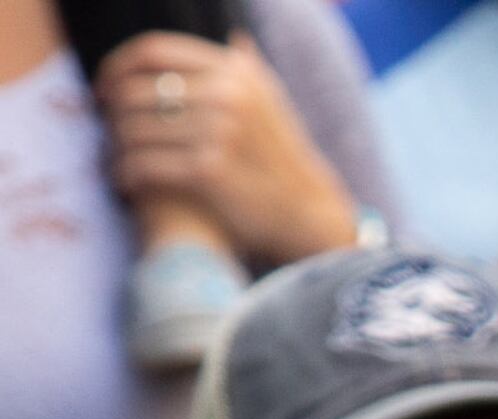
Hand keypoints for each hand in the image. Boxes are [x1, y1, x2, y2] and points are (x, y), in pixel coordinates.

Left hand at [96, 35, 357, 268]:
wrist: (308, 213)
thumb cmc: (281, 160)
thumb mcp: (270, 105)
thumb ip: (246, 71)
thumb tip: (236, 41)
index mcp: (235, 72)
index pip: (153, 52)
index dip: (117, 67)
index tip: (104, 90)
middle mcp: (228, 95)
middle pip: (136, 91)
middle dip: (112, 113)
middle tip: (107, 131)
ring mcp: (220, 132)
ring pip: (134, 130)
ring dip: (116, 148)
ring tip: (114, 160)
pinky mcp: (210, 170)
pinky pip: (145, 164)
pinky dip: (126, 174)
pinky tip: (125, 183)